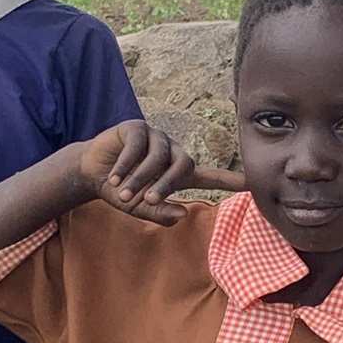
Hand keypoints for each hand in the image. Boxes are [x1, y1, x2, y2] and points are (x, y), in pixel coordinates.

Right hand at [70, 123, 242, 226]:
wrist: (90, 174)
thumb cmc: (120, 190)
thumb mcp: (138, 207)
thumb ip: (159, 212)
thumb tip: (181, 214)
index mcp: (178, 173)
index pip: (211, 176)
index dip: (230, 180)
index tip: (252, 184)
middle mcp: (172, 152)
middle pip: (184, 164)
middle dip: (166, 184)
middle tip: (147, 200)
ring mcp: (156, 138)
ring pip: (158, 157)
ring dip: (140, 178)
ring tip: (123, 193)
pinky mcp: (137, 128)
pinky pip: (137, 145)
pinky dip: (125, 165)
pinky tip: (113, 178)